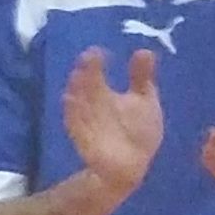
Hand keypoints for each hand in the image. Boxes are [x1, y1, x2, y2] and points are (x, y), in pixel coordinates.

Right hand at [62, 47, 165, 200]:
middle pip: (85, 86)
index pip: (95, 74)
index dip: (94, 63)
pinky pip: (76, 126)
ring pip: (77, 103)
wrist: (130, 164)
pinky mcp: (84, 138)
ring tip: (78, 77)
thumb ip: (141, 77)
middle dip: (85, 73)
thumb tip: (144, 49)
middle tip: (88, 58)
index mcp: (103, 93)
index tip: (98, 50)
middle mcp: (91, 105)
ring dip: (76, 91)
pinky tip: (71, 102)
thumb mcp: (144, 100)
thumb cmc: (136, 131)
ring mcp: (86, 121)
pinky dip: (73, 115)